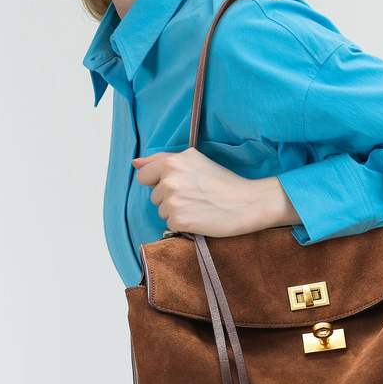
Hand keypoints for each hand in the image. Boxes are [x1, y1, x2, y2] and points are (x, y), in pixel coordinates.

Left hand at [131, 147, 299, 237]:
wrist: (247, 203)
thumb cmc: (223, 181)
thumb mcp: (195, 160)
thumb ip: (161, 160)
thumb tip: (135, 163)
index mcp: (172, 162)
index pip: (144, 175)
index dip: (159, 181)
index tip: (178, 185)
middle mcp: (169, 179)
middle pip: (154, 195)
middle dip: (169, 197)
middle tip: (195, 195)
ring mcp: (173, 201)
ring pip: (162, 210)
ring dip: (176, 211)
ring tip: (199, 205)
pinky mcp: (178, 220)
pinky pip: (170, 223)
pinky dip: (183, 223)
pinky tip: (199, 216)